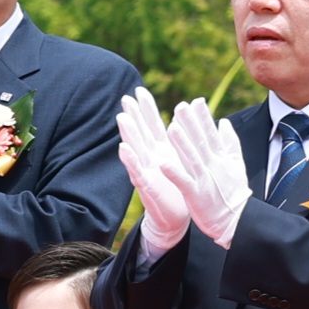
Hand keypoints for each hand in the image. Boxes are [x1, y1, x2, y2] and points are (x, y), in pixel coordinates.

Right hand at [116, 89, 187, 254]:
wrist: (176, 217)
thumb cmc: (179, 188)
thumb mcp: (183, 160)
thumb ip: (182, 141)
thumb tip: (185, 119)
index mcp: (161, 151)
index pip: (152, 125)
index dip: (146, 109)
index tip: (140, 90)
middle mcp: (150, 159)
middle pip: (140, 132)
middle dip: (133, 115)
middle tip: (126, 97)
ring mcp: (146, 172)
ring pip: (135, 150)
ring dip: (128, 134)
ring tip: (122, 117)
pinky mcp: (146, 188)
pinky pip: (136, 172)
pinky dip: (130, 160)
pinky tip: (123, 148)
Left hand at [166, 100, 248, 247]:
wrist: (235, 220)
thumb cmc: (232, 191)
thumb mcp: (236, 164)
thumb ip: (230, 142)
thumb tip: (224, 121)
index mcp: (220, 158)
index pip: (211, 134)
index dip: (203, 117)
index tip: (196, 101)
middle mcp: (213, 166)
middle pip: (201, 142)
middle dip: (191, 124)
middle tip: (181, 106)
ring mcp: (204, 179)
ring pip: (191, 158)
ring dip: (182, 144)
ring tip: (171, 127)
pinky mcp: (196, 195)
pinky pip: (183, 182)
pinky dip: (174, 173)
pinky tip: (163, 164)